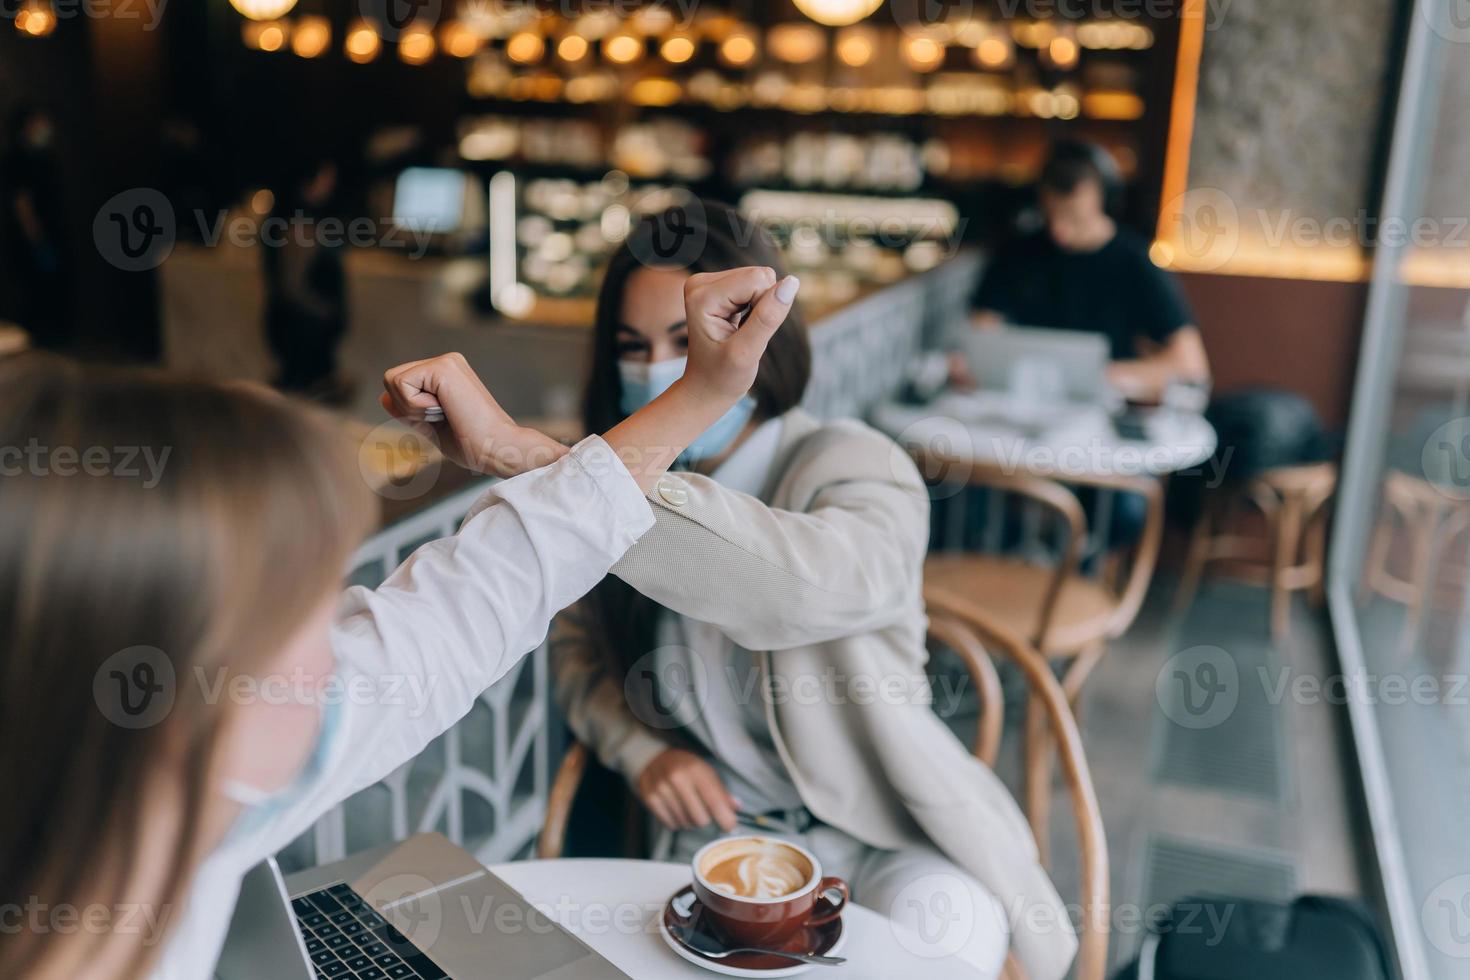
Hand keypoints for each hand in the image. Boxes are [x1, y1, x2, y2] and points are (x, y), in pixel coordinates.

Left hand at [380, 352, 565, 477]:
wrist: (497, 448)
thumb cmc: (473, 444)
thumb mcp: (432, 426)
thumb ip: (409, 410)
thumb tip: (383, 398)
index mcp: (447, 374)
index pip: (401, 385)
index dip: (409, 410)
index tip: (442, 421)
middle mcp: (447, 362)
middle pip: (392, 379)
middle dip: (407, 407)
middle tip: (442, 418)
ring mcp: (445, 361)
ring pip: (393, 380)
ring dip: (412, 408)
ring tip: (445, 414)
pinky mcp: (442, 366)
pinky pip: (401, 384)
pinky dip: (415, 405)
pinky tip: (444, 410)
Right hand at [636, 748, 737, 831]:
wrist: (654, 757)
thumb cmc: (686, 766)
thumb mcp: (706, 771)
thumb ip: (721, 791)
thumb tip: (736, 808)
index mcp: (696, 770)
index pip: (714, 801)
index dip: (725, 819)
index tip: (729, 826)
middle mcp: (677, 778)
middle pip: (701, 819)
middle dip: (706, 819)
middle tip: (704, 810)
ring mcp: (661, 789)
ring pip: (686, 824)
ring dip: (690, 820)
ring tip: (688, 807)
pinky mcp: (650, 798)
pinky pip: (671, 824)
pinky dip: (677, 821)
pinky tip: (676, 808)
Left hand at [680, 267, 798, 405]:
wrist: (706, 389)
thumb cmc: (722, 377)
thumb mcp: (747, 353)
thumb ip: (768, 317)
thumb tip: (792, 282)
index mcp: (702, 295)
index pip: (757, 279)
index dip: (765, 308)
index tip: (748, 334)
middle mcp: (701, 283)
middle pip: (758, 275)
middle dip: (763, 306)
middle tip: (745, 334)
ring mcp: (708, 283)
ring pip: (760, 279)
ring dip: (760, 307)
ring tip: (742, 331)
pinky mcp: (718, 287)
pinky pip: (755, 285)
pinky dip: (756, 307)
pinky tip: (740, 325)